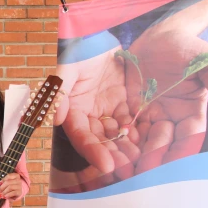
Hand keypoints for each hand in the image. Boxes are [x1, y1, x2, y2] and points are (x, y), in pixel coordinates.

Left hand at [0, 169, 22, 199]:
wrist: (15, 191)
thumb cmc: (8, 184)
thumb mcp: (2, 178)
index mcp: (15, 175)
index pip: (9, 175)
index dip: (3, 180)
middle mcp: (18, 180)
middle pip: (8, 182)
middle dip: (1, 187)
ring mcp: (19, 186)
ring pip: (10, 187)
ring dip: (4, 192)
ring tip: (0, 195)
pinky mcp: (19, 192)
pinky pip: (13, 193)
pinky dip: (8, 195)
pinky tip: (4, 196)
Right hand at [53, 45, 139, 191]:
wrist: (101, 35)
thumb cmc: (80, 49)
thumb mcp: (67, 67)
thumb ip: (60, 91)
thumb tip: (55, 118)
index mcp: (72, 111)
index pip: (81, 136)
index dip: (92, 151)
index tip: (107, 165)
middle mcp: (89, 115)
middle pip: (101, 141)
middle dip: (114, 156)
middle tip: (130, 171)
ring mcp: (107, 111)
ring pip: (118, 135)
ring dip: (128, 150)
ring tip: (143, 163)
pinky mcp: (124, 104)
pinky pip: (133, 122)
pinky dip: (141, 134)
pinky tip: (152, 144)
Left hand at [125, 0, 207, 172]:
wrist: (159, 34)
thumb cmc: (187, 47)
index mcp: (191, 113)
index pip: (186, 140)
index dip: (175, 155)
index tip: (163, 169)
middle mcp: (169, 119)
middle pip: (159, 146)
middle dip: (147, 161)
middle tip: (132, 176)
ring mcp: (147, 116)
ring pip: (138, 141)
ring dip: (128, 155)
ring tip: (116, 169)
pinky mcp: (128, 110)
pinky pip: (120, 128)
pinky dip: (114, 140)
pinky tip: (105, 151)